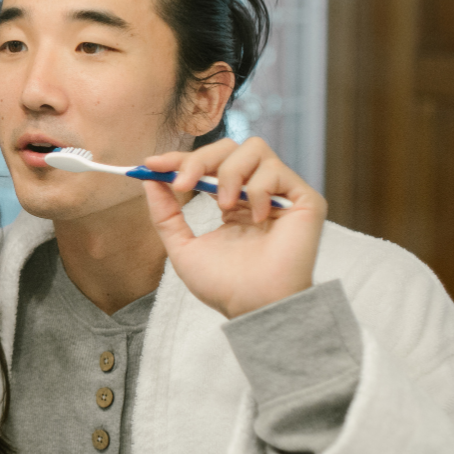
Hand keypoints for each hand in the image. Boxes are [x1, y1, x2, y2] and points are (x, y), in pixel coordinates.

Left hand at [140, 137, 326, 318]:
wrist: (253, 306)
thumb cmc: (224, 285)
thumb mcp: (183, 246)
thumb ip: (165, 213)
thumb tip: (149, 180)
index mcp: (232, 201)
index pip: (207, 165)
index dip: (180, 159)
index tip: (151, 165)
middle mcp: (257, 192)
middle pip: (230, 147)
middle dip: (199, 159)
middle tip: (182, 184)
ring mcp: (281, 194)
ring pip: (254, 148)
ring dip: (229, 173)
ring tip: (222, 206)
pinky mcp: (304, 199)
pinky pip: (276, 170)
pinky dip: (258, 189)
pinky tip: (255, 219)